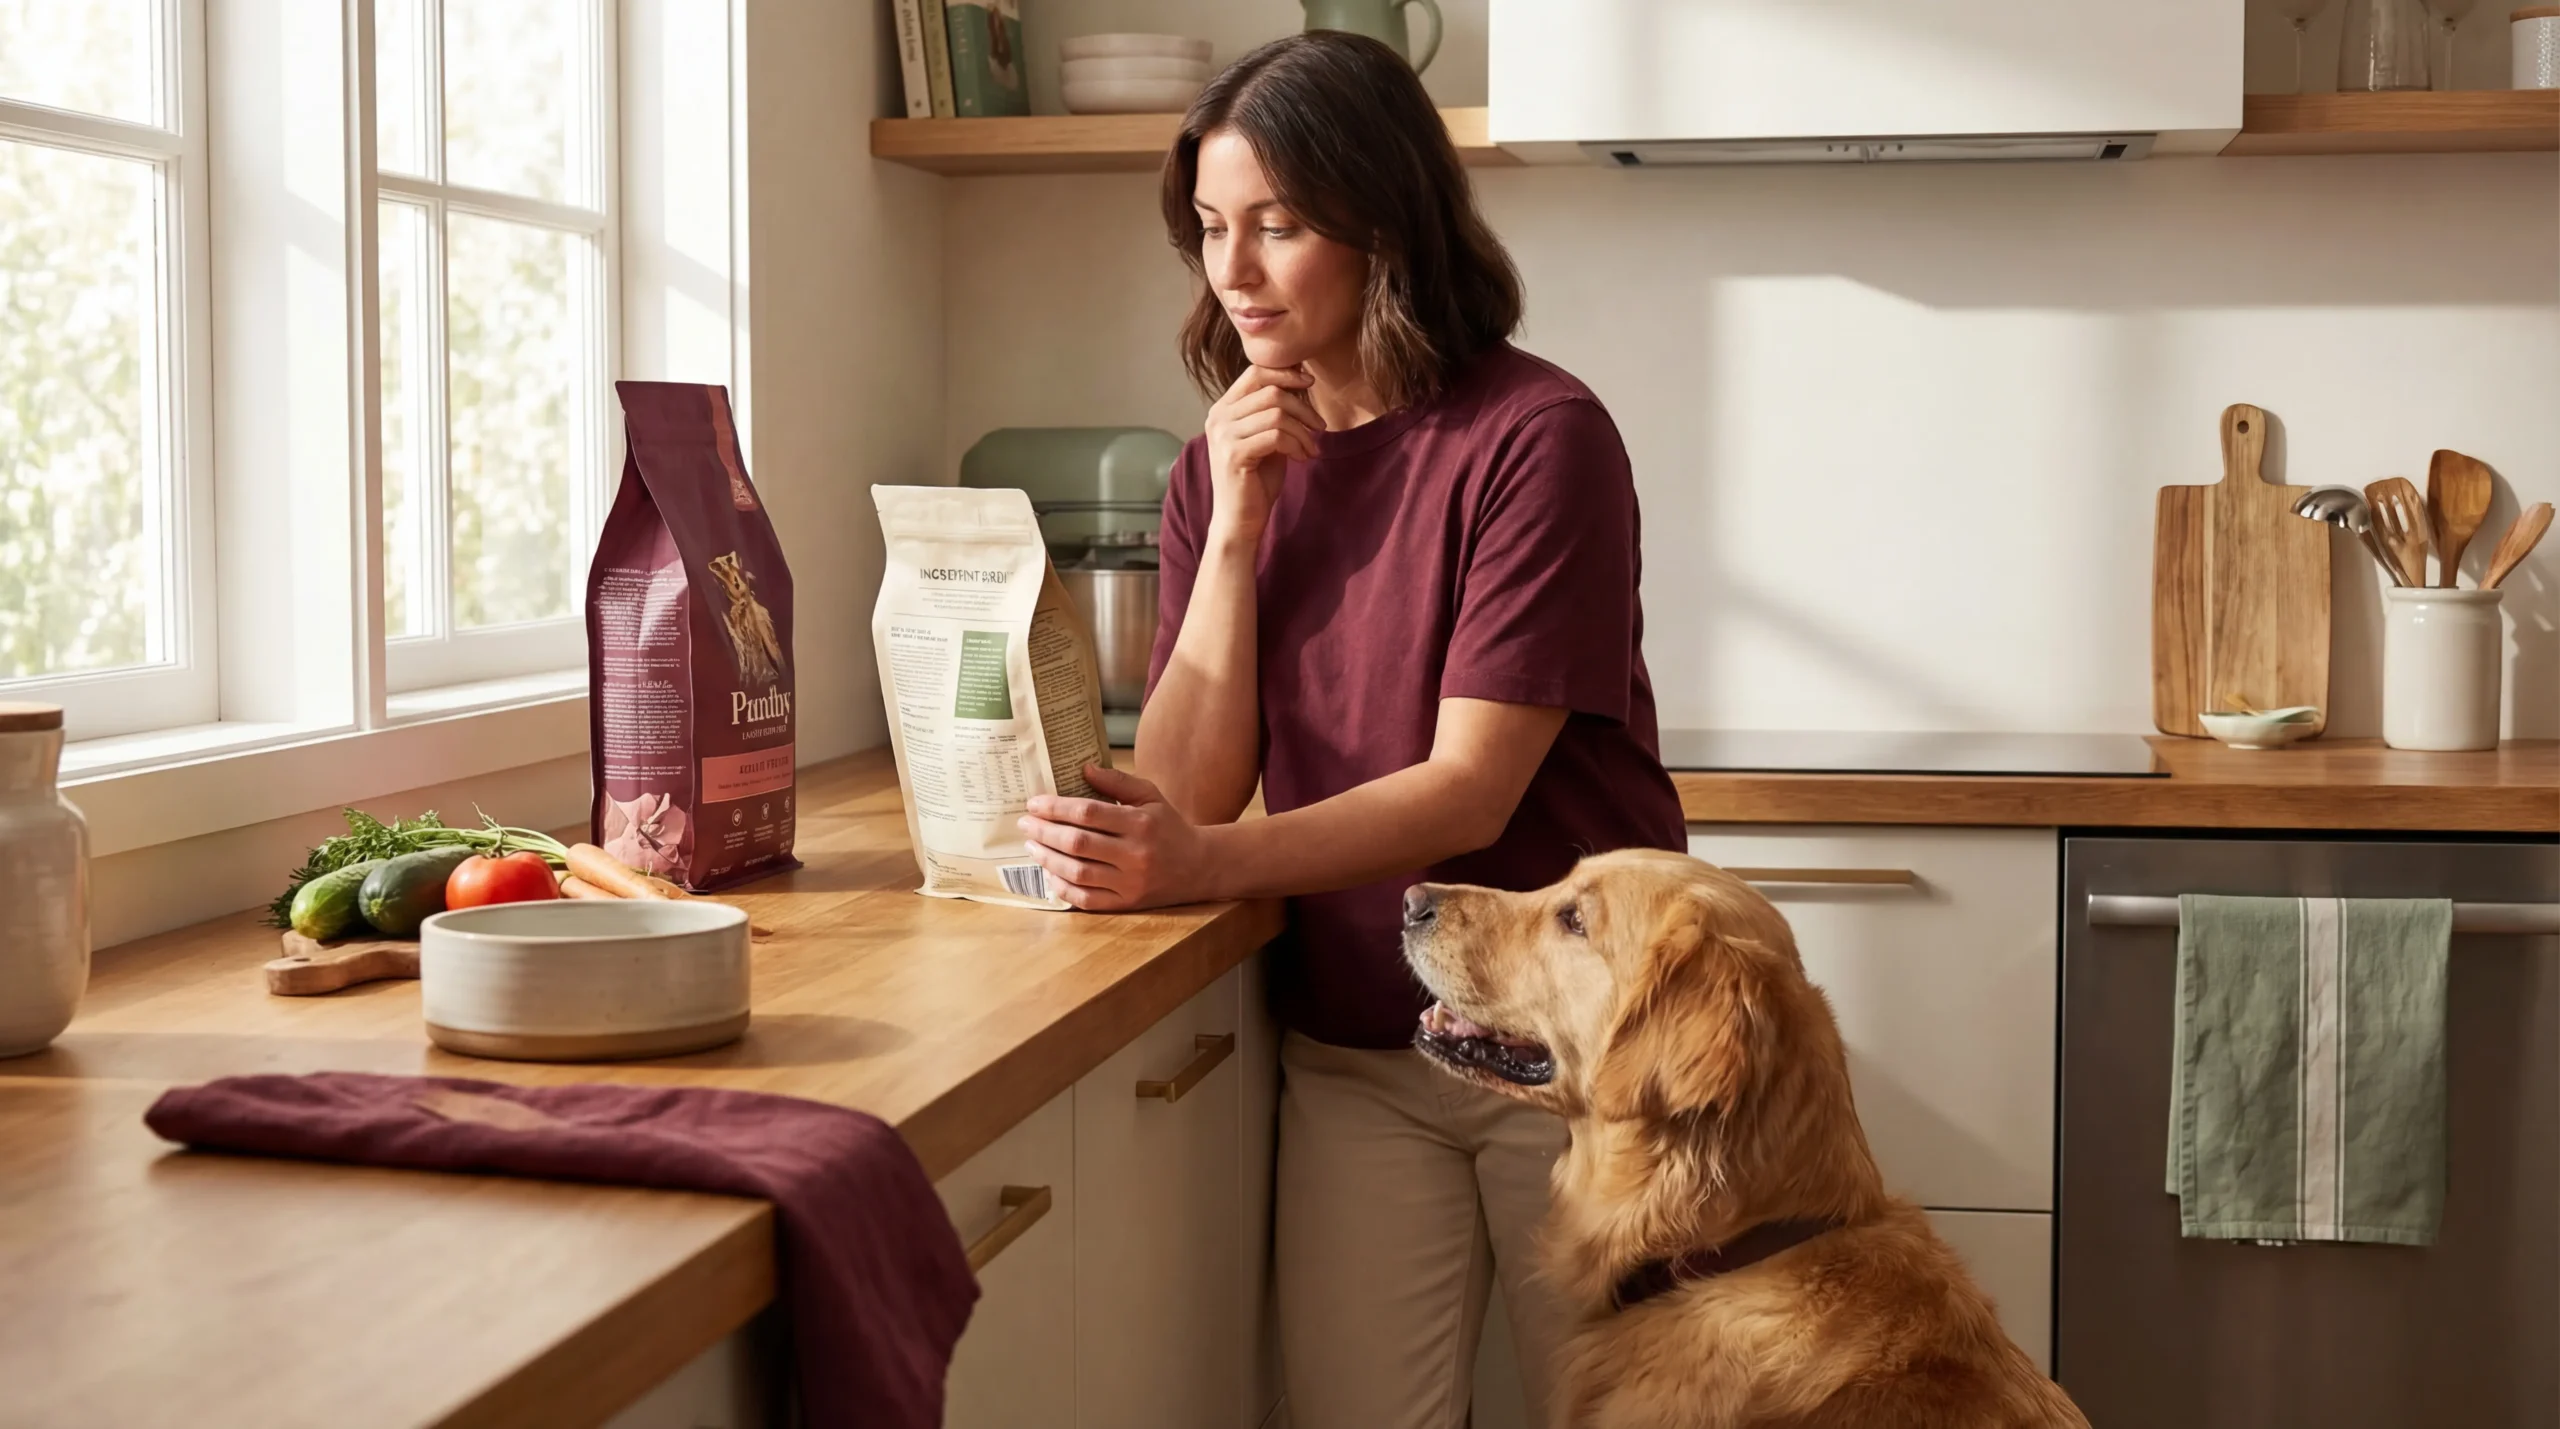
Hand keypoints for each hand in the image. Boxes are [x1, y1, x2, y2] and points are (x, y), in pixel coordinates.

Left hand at [1018, 765, 1220, 911]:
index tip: (1034, 803)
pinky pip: (1086, 899)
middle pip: (1077, 843)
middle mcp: (1135, 855)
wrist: (1199, 866)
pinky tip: (1050, 873)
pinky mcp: (1127, 904)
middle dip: (1044, 832)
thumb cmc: (1168, 826)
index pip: (1088, 814)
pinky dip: (1063, 887)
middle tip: (1025, 824)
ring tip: (1032, 846)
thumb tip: (1082, 768)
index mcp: (1140, 823)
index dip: (1055, 808)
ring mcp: (1131, 883)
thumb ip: (1117, 782)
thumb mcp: (1150, 796)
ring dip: (1048, 859)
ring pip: (1078, 872)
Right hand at [1202, 363, 1322, 545]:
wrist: (1240, 520)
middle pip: (1270, 391)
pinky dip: (1296, 444)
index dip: (1286, 373)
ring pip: (1276, 413)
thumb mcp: (1266, 437)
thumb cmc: (1256, 479)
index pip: (1255, 373)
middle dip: (1303, 407)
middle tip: (1319, 426)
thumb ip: (1274, 411)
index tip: (1310, 382)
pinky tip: (1302, 458)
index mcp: (1223, 409)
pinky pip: (1277, 435)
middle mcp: (1218, 418)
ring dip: (1302, 431)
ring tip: (1310, 447)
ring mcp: (1223, 436)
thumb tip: (1300, 379)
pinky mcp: (1234, 454)